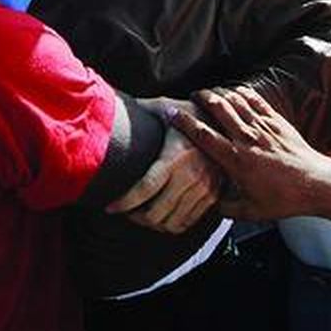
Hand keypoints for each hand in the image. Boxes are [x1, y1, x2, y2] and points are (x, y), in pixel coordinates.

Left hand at [106, 115, 221, 233]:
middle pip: (156, 213)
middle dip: (135, 216)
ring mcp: (204, 188)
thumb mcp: (160, 106)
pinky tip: (160, 215)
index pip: (145, 189)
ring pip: (171, 222)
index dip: (124, 203)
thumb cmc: (187, 112)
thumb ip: (136, 110)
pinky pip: (188, 222)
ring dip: (152, 223)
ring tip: (140, 214)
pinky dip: (171, 224)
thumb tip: (107, 106)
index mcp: (175, 156)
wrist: (223, 119)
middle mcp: (191, 175)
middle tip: (124, 210)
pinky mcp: (212, 195)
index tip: (110, 207)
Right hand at [172, 86, 330, 220]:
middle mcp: (247, 139)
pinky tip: (236, 92)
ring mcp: (263, 128)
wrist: (315, 184)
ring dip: (221, 93)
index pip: (204, 135)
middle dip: (202, 97)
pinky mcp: (277, 121)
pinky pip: (256, 100)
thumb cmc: (283, 199)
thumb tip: (209, 204)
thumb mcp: (249, 210)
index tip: (172, 114)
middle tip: (193, 96)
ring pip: (237, 101)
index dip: (185, 122)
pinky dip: (243, 93)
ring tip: (211, 93)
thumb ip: (225, 207)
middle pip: (219, 108)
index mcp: (236, 160)